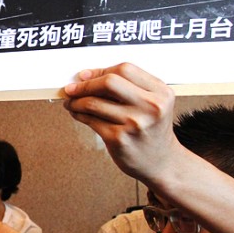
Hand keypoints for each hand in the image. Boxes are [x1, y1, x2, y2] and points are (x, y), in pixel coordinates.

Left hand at [62, 63, 178, 183]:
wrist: (162, 162)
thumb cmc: (151, 129)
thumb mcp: (152, 103)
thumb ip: (127, 86)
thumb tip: (86, 76)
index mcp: (161, 93)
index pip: (125, 69)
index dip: (100, 71)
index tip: (85, 76)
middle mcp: (151, 107)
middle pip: (109, 82)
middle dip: (85, 84)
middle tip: (72, 88)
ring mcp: (134, 124)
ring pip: (94, 102)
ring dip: (75, 101)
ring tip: (71, 102)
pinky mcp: (119, 139)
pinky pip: (90, 120)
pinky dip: (78, 114)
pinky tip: (77, 113)